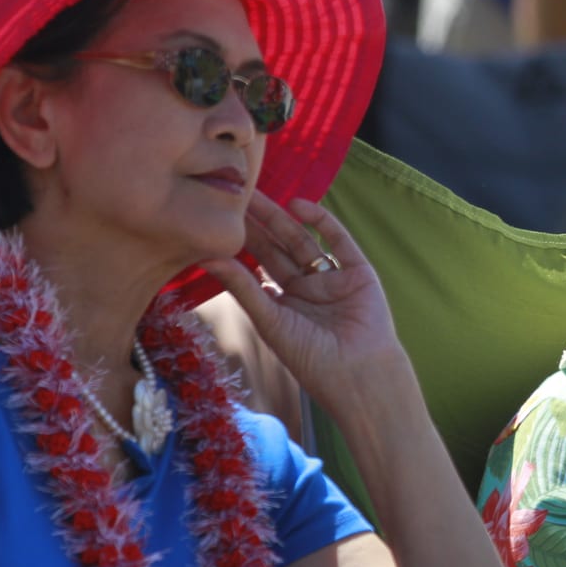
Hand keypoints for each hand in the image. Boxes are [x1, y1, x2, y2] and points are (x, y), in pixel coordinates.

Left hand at [201, 193, 405, 403]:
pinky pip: (338, 240)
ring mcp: (332, 278)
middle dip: (256, 224)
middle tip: (234, 195)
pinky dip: (322, 221)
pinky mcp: (358, 271)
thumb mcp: (269, 320)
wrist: (357, 372)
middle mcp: (306, 287)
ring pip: (302, 240)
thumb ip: (242, 286)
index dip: (239, 244)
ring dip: (281, 217)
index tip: (218, 220)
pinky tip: (299, 204)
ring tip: (257, 194)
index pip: (257, 266)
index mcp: (283, 303)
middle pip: (277, 249)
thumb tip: (206, 258)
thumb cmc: (310, 357)